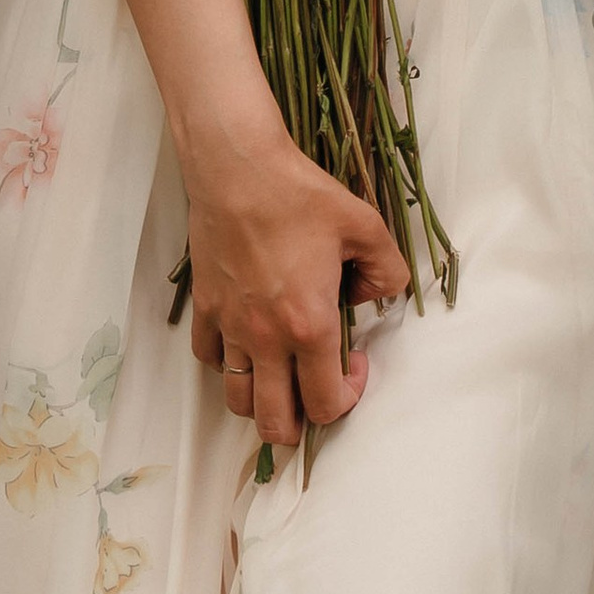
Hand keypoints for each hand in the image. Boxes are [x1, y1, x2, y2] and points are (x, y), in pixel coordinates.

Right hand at [183, 130, 411, 448]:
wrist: (238, 168)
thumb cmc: (301, 194)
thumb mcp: (366, 226)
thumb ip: (388, 271)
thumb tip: (379, 298)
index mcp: (310, 326)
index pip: (326, 404)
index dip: (349, 398)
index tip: (355, 364)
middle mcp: (266, 339)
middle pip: (275, 424)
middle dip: (301, 424)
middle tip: (315, 388)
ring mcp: (231, 327)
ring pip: (237, 401)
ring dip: (262, 400)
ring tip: (281, 372)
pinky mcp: (205, 308)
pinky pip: (210, 358)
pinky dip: (227, 362)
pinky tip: (247, 339)